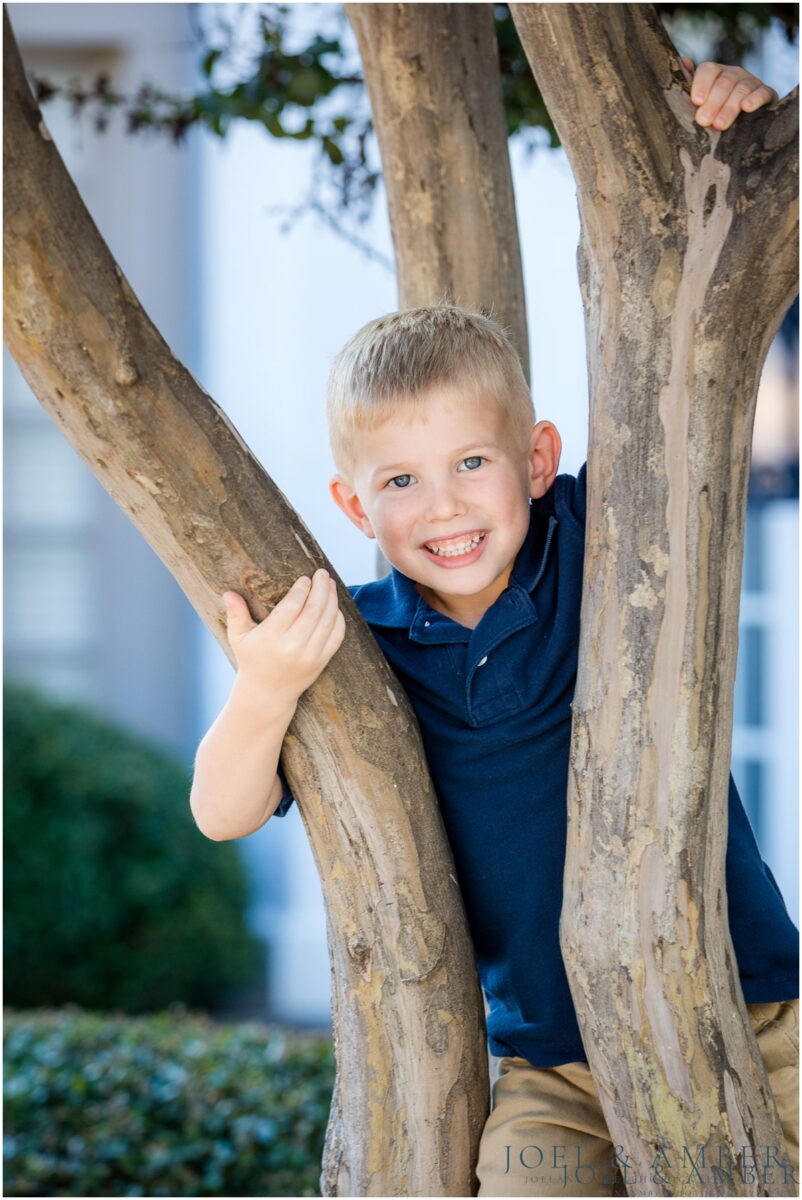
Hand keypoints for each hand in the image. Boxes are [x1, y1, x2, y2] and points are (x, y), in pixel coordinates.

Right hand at [222, 568, 345, 710]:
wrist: (267, 693)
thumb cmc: (251, 660)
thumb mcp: (238, 638)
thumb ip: (236, 614)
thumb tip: (228, 592)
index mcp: (272, 637)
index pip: (292, 607)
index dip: (302, 590)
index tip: (305, 578)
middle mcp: (293, 646)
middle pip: (314, 610)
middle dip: (321, 588)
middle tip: (322, 573)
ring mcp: (310, 655)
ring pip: (328, 621)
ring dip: (332, 600)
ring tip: (331, 585)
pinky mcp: (321, 661)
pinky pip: (336, 636)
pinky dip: (339, 619)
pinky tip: (335, 606)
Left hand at [680, 57, 778, 129]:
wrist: (745, 120)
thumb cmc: (714, 110)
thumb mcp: (699, 99)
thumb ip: (689, 83)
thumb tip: (682, 60)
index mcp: (716, 73)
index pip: (708, 70)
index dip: (701, 84)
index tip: (696, 101)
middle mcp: (733, 74)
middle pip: (724, 83)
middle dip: (713, 103)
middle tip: (704, 121)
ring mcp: (751, 82)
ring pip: (741, 89)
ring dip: (729, 107)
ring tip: (719, 125)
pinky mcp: (766, 93)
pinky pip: (762, 92)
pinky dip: (755, 99)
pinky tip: (746, 108)